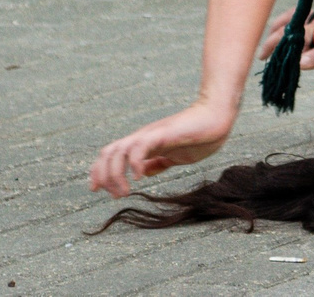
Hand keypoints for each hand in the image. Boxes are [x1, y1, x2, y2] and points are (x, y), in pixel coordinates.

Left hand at [89, 98, 236, 198]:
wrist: (216, 119)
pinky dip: (134, 163)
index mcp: (143, 143)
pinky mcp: (162, 134)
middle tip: (112, 195)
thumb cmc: (199, 136)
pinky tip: (139, 177)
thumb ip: (158, 162)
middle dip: (102, 175)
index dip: (100, 171)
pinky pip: (139, 147)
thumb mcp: (174, 155)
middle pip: (108, 152)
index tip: (98, 190)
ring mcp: (151, 135)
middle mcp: (142, 137)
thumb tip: (145, 172)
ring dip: (115, 174)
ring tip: (124, 192)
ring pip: (118, 151)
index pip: (111, 154)